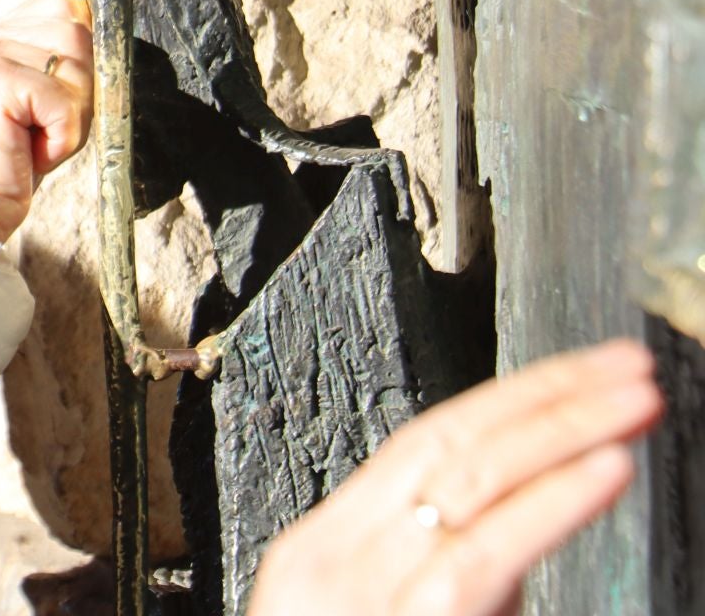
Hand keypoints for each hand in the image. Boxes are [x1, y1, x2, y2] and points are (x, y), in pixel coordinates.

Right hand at [0, 0, 93, 240]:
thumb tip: (106, 35)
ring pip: (77, 65)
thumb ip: (57, 60)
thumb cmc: (5, 160)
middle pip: (77, 32)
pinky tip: (30, 152)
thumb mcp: (34, 100)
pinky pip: (65, 101)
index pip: (64, 8)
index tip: (47, 105)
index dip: (77, 58)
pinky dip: (63, 137)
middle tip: (42, 130)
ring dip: (71, 116)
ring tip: (34, 140)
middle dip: (80, 91)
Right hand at [248, 339, 663, 615]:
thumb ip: (456, 590)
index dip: (513, 402)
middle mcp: (328, 560)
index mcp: (325, 556)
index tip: (589, 376)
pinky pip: (477, 556)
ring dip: (560, 429)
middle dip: (544, 397)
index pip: (424, 447)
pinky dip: (547, 505)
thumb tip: (529, 540)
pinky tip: (606, 470)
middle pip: (444, 444)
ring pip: (461, 479)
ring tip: (635, 400)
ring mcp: (351, 596)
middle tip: (627, 367)